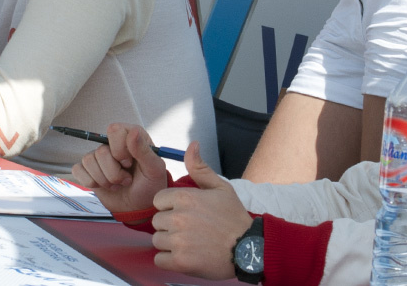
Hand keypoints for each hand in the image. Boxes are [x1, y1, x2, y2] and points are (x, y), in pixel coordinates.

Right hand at [72, 123, 170, 214]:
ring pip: (89, 161)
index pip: (114, 130)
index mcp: (129, 136)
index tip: (129, 163)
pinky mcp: (87, 169)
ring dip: (105, 180)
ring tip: (118, 184)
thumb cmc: (149, 186)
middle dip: (114, 173)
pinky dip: (91, 183)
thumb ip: (143, 150)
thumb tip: (133, 132)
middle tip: (126, 179)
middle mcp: (112, 143)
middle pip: (101, 151)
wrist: (138, 207)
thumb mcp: (154, 169)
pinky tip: (104, 186)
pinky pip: (78, 170)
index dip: (120, 150)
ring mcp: (98, 156)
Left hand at [150, 142, 250, 279]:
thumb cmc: (234, 218)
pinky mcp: (180, 261)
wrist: (249, 249)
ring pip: (157, 241)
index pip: (158, 201)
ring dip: (169, 244)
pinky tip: (185, 256)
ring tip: (189, 244)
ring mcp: (178, 240)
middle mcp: (178, 218)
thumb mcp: (220, 187)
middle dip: (169, 226)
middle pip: (157, 222)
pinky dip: (169, 260)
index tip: (183, 213)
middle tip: (189, 230)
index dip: (169, 207)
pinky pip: (160, 260)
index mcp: (184, 198)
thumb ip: (200, 168)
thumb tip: (192, 145)